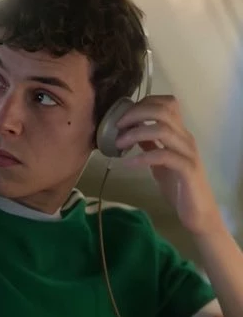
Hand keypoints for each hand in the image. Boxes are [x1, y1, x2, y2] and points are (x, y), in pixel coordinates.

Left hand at [115, 95, 223, 234]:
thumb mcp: (159, 160)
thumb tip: (132, 130)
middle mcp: (185, 138)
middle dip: (136, 113)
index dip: (143, 103)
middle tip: (117, 125)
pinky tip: (129, 163)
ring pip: (163, 130)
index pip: (166, 103)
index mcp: (179, 133)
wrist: (198, 212)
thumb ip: (149, 144)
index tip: (123, 115)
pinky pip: (164, 156)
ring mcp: (188, 153)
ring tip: (119, 143)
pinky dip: (143, 156)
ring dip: (136, 133)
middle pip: (163, 111)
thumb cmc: (178, 185)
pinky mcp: (188, 170)